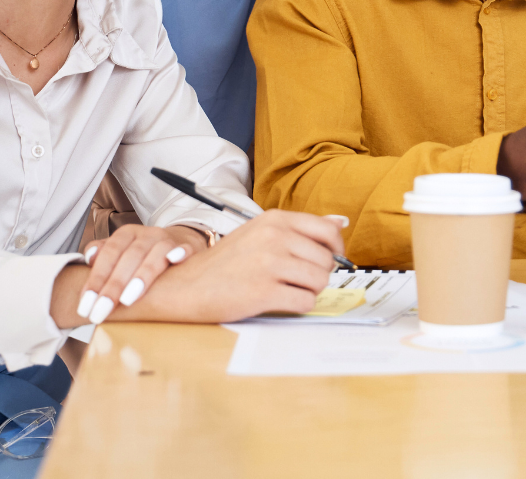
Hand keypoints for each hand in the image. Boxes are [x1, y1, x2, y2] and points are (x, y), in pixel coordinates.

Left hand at [75, 223, 208, 324]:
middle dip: (113, 285)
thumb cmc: (143, 254)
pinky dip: (180, 252)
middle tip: (101, 310)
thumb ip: (101, 254)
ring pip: (156, 253)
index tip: (86, 305)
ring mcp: (168, 240)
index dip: (96, 279)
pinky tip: (174, 260)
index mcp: (126, 234)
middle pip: (129, 256)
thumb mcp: (120, 251)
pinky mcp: (188, 247)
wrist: (180, 242)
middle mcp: (147, 234)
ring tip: (128, 299)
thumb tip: (89, 259)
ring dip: (142, 274)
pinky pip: (185, 248)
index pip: (109, 254)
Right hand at [120, 210, 345, 322]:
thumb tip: (341, 222)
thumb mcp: (259, 232)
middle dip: (319, 274)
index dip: (335, 248)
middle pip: (327, 259)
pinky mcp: (264, 292)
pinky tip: (281, 301)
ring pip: (320, 281)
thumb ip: (298, 229)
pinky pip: (306, 302)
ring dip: (310, 290)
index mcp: (275, 220)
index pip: (327, 230)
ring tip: (287, 290)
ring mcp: (270, 264)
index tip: (329, 259)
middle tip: (297, 279)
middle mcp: (275, 237)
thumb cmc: (223, 263)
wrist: (185, 286)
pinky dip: (300, 305)